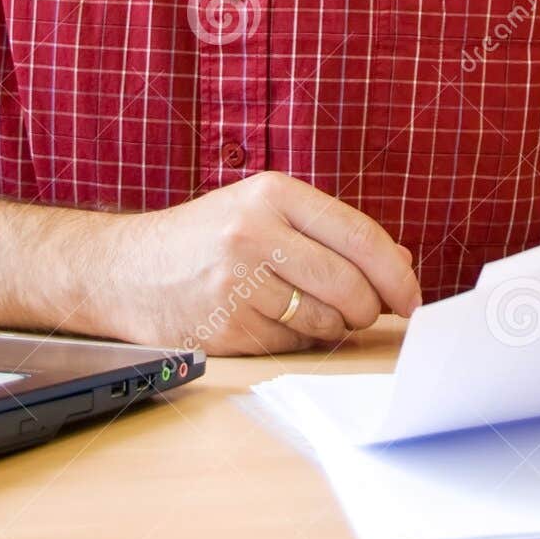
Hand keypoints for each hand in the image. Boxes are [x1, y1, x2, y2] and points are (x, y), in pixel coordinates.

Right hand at [78, 171, 421, 355]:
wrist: (125, 268)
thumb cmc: (205, 238)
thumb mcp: (263, 211)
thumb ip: (330, 231)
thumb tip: (399, 261)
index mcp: (273, 194)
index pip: (360, 236)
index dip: (397, 274)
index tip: (414, 297)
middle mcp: (254, 232)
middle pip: (350, 285)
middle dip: (371, 308)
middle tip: (368, 313)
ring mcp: (236, 281)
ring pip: (325, 320)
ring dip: (333, 326)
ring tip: (307, 309)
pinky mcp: (224, 325)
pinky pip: (292, 345)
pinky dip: (297, 341)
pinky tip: (274, 322)